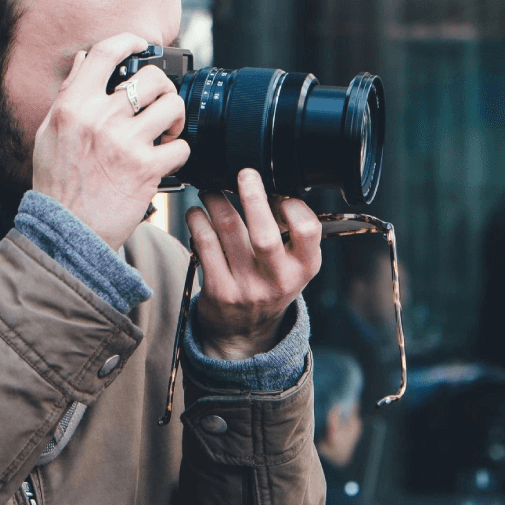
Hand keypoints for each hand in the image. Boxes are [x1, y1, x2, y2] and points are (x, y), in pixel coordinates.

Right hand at [32, 34, 189, 249]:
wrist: (66, 232)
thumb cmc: (56, 184)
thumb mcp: (49, 133)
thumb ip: (68, 94)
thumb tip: (82, 61)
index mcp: (73, 106)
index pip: (105, 53)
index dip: (130, 41)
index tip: (142, 45)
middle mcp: (100, 119)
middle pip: (152, 78)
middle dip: (163, 89)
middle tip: (159, 104)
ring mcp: (125, 143)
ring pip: (172, 108)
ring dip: (175, 119)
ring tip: (166, 131)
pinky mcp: (147, 169)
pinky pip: (180, 147)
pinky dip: (178, 153)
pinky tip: (164, 160)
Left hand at [187, 169, 321, 359]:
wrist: (245, 330)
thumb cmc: (269, 283)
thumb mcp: (293, 265)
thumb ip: (290, 233)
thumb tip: (271, 184)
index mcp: (304, 268)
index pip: (307, 229)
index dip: (292, 205)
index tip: (278, 191)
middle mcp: (279, 280)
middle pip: (264, 233)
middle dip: (253, 196)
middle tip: (245, 174)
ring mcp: (247, 286)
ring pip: (228, 231)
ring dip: (217, 201)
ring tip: (211, 190)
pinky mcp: (219, 289)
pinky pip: (205, 244)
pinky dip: (197, 221)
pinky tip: (196, 213)